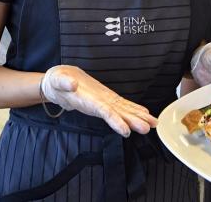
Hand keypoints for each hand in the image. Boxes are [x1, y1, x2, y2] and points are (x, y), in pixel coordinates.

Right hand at [40, 65, 156, 136]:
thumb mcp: (57, 79)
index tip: (126, 131)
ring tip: (153, 123)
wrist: (57, 83)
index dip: (115, 121)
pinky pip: (122, 104)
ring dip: (137, 117)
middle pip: (117, 115)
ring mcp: (103, 102)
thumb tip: (72, 84)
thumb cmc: (57, 82)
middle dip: (133, 122)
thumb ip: (63, 82)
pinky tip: (144, 112)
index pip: (104, 113)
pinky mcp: (106, 97)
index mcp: (87, 103)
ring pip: (123, 111)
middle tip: (148, 128)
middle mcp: (98, 105)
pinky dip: (133, 108)